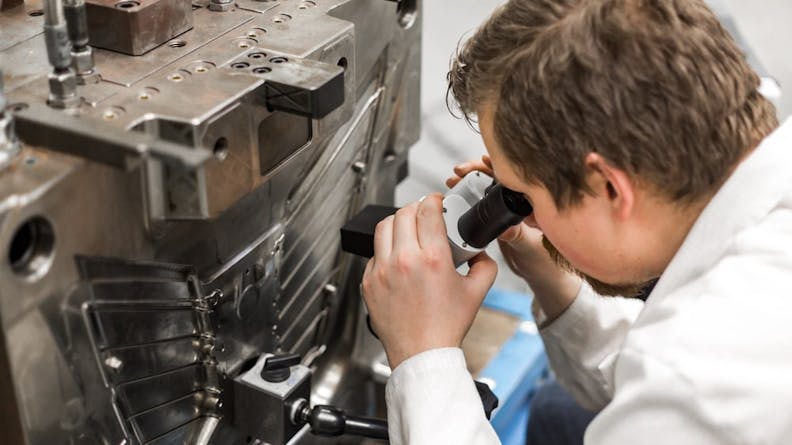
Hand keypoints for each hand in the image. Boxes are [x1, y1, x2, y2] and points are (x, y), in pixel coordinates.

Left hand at [361, 194, 497, 368]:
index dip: (434, 200)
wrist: (422, 353)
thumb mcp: (477, 292)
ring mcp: (382, 271)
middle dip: (416, 208)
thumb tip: (479, 250)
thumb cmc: (446, 326)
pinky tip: (398, 258)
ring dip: (398, 223)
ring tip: (409, 230)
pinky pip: (374, 253)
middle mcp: (404, 260)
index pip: (427, 210)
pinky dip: (387, 249)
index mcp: (432, 258)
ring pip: (384, 227)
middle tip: (424, 214)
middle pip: (404, 213)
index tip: (437, 203)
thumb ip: (485, 265)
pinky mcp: (368, 282)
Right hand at [447, 155, 581, 321]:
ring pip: (485, 185)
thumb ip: (517, 237)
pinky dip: (466, 193)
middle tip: (459, 171)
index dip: (498, 164)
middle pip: (496, 175)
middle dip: (476, 169)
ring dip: (468, 179)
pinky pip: (480, 199)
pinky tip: (455, 190)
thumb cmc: (543, 261)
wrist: (538, 275)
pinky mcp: (496, 216)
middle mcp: (519, 199)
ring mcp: (506, 207)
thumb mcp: (528, 249)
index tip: (483, 161)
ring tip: (453, 179)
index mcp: (532, 200)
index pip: (515, 174)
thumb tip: (504, 228)